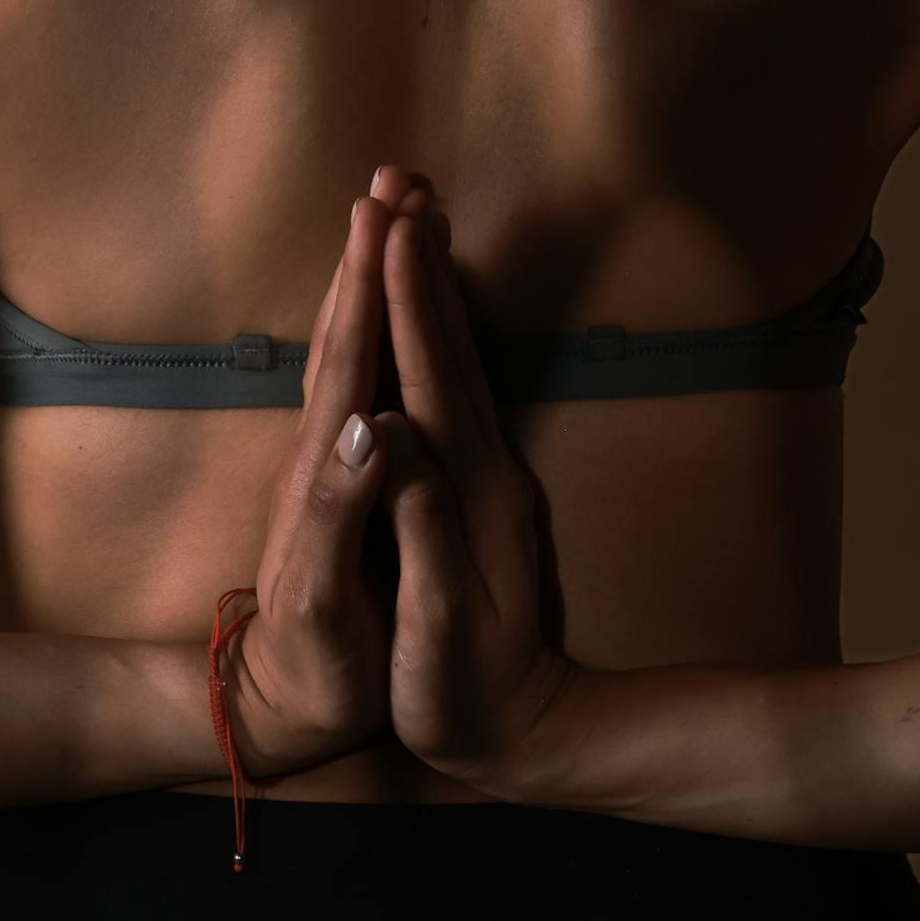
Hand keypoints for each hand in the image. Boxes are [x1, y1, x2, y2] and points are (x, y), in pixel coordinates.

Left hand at [218, 165, 435, 780]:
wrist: (269, 708)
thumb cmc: (313, 668)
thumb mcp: (325, 600)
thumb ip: (344, 510)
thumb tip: (373, 428)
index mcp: (326, 472)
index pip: (356, 360)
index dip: (376, 286)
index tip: (396, 213)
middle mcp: (318, 451)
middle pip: (344, 332)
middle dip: (370, 254)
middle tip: (396, 177)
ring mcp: (320, 461)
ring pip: (342, 347)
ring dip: (363, 278)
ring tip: (387, 219)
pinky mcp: (330, 478)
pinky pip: (351, 375)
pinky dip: (364, 325)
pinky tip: (373, 312)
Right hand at [371, 203, 581, 789]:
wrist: (535, 738)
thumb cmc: (466, 697)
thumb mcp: (440, 627)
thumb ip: (421, 529)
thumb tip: (389, 439)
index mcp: (462, 490)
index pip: (425, 375)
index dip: (400, 299)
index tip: (384, 225)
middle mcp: (479, 467)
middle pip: (443, 345)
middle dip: (414, 263)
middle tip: (396, 182)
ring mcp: (484, 474)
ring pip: (452, 356)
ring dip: (427, 286)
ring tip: (409, 219)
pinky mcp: (478, 488)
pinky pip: (450, 383)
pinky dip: (433, 332)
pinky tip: (421, 312)